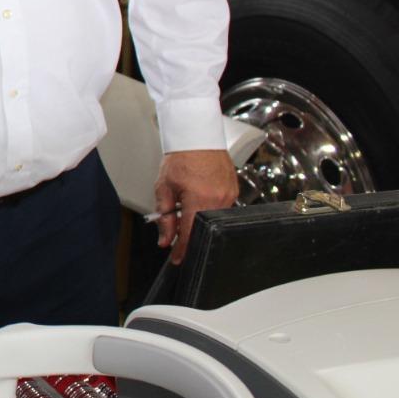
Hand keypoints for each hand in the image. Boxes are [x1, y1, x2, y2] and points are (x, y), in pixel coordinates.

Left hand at [151, 149, 238, 264]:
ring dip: (199, 221)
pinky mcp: (234, 191)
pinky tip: (198, 202)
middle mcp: (219, 200)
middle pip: (204, 229)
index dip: (183, 250)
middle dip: (190, 235)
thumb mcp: (164, 187)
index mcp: (200, 199)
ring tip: (186, 210)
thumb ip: (165, 216)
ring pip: (213, 220)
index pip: (191, 234)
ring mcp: (230, 196)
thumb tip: (165, 239)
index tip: (178, 259)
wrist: (197, 137)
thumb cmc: (181, 158)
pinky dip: (208, 211)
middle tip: (176, 235)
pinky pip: (221, 209)